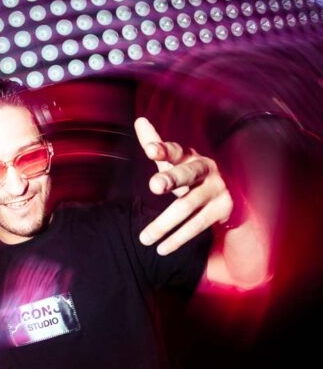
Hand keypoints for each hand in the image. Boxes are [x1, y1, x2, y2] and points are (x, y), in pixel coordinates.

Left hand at [134, 117, 233, 254]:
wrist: (229, 195)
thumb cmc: (192, 176)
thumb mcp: (176, 162)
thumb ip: (157, 144)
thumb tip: (139, 120)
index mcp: (191, 156)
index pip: (177, 150)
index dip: (164, 149)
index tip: (150, 150)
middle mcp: (206, 169)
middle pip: (187, 173)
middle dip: (171, 178)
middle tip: (153, 185)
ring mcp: (216, 189)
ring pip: (188, 206)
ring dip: (165, 223)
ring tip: (144, 238)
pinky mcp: (223, 209)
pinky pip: (197, 225)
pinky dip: (178, 238)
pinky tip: (161, 248)